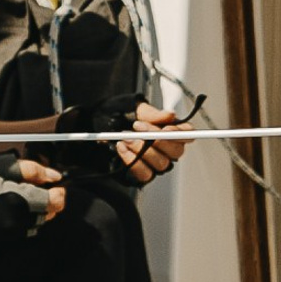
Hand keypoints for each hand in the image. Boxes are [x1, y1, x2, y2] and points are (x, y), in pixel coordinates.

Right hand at [0, 152, 62, 248]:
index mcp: (24, 200)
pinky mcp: (5, 238)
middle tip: (35, 189)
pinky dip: (26, 220)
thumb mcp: (6, 166)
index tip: (53, 185)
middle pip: (50, 214)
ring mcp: (13, 232)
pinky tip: (14, 209)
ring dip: (38, 211)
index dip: (59, 192)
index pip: (57, 202)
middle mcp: (21, 220)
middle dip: (48, 201)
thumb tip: (55, 177)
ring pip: (39, 223)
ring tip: (22, 197)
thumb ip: (34, 170)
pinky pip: (26, 231)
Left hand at [48, 98, 186, 186]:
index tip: (166, 128)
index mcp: (168, 129)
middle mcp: (165, 148)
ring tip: (124, 138)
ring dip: (142, 151)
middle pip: (176, 152)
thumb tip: (171, 115)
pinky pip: (144, 174)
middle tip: (138, 129)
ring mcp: (153, 162)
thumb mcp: (132, 107)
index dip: (181, 133)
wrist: (93, 125)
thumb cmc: (115, 113)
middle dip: (157, 141)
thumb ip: (151, 113)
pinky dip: (132, 161)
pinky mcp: (140, 174)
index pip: (187, 134)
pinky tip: (121, 149)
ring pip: (160, 164)